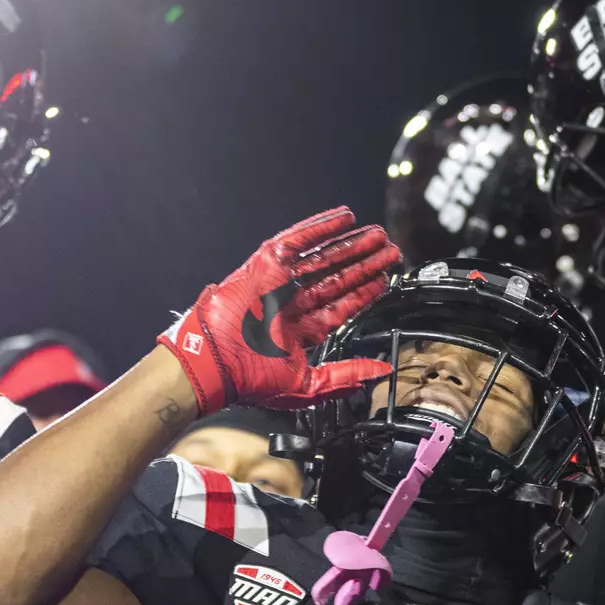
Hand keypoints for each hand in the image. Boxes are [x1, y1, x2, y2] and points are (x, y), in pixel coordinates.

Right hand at [159, 208, 400, 414]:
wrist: (214, 362)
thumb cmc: (249, 379)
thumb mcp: (307, 386)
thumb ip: (346, 375)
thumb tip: (380, 372)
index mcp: (300, 331)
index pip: (341, 306)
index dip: (364, 292)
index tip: (384, 279)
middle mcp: (292, 303)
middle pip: (337, 278)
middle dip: (364, 264)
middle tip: (389, 251)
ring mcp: (279, 282)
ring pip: (323, 257)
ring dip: (351, 244)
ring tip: (378, 235)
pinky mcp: (265, 264)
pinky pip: (298, 239)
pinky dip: (321, 226)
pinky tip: (345, 218)